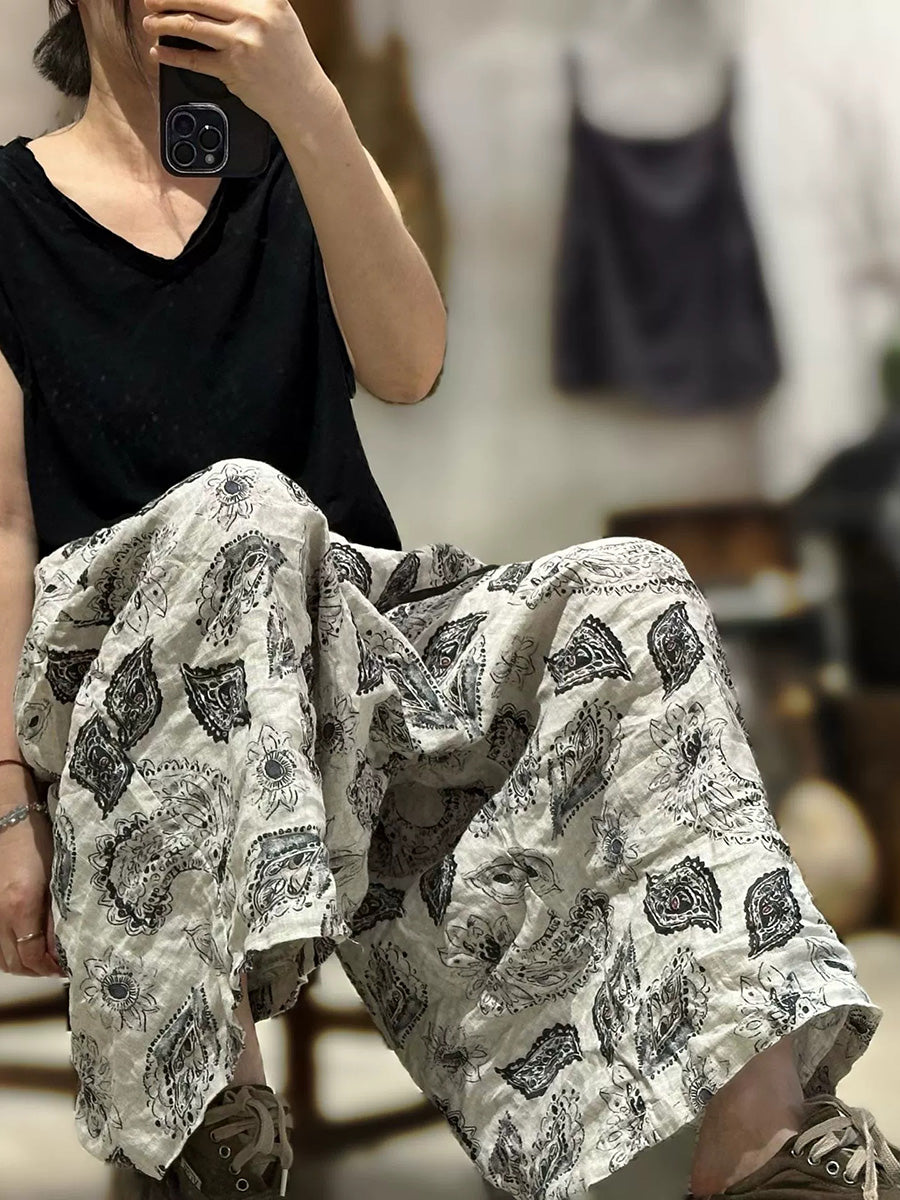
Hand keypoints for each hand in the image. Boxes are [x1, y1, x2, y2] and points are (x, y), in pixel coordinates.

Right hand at [0, 774, 62, 977]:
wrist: (8, 817)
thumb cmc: (38, 842)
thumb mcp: (56, 877)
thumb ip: (57, 912)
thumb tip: (65, 942)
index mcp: (20, 906)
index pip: (32, 956)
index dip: (51, 968)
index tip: (68, 967)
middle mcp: (0, 915)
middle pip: (15, 963)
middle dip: (38, 970)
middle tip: (60, 965)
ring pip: (2, 958)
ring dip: (24, 963)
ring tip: (46, 958)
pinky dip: (11, 951)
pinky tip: (27, 945)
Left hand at [143, 0, 330, 125]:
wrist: (304, 100)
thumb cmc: (292, 62)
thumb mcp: (280, 20)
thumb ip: (252, 4)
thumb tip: (211, 2)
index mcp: (268, 0)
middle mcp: (255, 16)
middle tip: (152, 0)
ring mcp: (242, 42)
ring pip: (190, 25)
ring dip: (163, 23)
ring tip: (151, 23)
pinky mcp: (232, 69)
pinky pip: (193, 59)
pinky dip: (171, 56)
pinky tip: (159, 52)